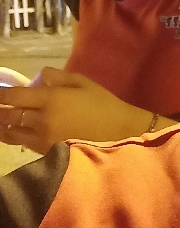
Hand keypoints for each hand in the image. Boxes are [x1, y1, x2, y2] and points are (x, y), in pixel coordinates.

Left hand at [0, 67, 167, 153]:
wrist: (120, 134)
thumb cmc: (104, 106)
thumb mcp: (84, 84)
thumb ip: (59, 77)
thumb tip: (40, 76)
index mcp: (50, 99)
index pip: (13, 96)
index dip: (0, 94)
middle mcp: (41, 119)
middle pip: (7, 115)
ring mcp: (42, 138)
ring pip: (10, 132)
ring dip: (2, 125)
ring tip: (1, 120)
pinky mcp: (46, 151)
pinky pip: (22, 143)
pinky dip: (14, 136)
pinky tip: (14, 131)